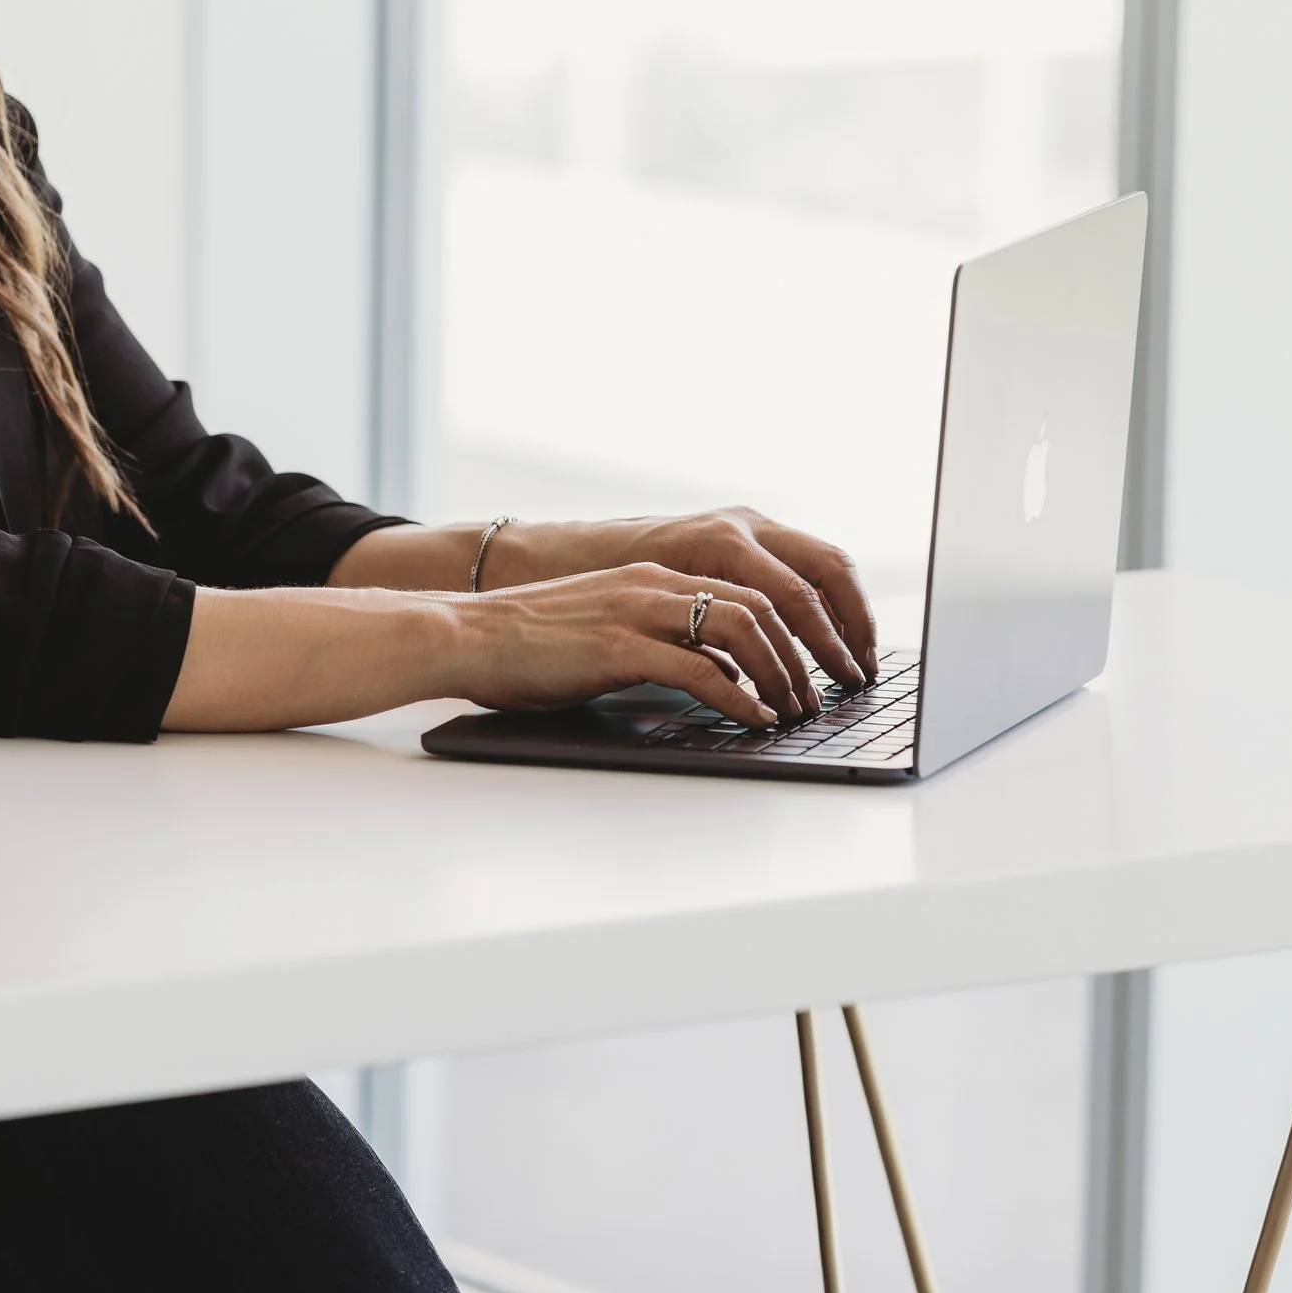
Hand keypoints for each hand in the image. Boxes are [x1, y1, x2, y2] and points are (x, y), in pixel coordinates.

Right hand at [497, 507, 875, 708]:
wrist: (466, 635)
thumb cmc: (528, 646)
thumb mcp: (609, 630)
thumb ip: (663, 640)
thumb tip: (717, 674)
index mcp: (659, 573)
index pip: (755, 584)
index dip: (801, 622)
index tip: (825, 661)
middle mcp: (657, 581)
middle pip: (765, 601)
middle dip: (808, 650)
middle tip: (825, 693)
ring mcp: (638, 609)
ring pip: (743, 627)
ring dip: (781, 673)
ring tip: (796, 710)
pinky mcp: (618, 645)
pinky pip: (699, 667)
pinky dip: (738, 696)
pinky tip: (754, 719)